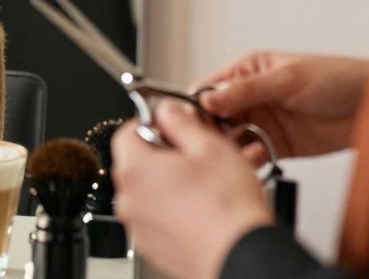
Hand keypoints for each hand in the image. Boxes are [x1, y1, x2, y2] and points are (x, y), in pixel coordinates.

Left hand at [112, 102, 272, 278]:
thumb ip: (180, 122)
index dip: (151, 125)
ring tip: (206, 184)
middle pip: (137, 163)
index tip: (170, 126)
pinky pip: (158, 218)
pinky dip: (175, 210)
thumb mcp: (210, 147)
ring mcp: (139, 226)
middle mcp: (129, 199)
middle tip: (195, 156)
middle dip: (165, 155)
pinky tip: (203, 208)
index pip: (126, 133)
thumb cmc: (228, 209)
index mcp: (135, 169)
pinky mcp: (153, 247)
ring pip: (150, 192)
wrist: (242, 258)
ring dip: (173, 183)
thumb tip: (167, 112)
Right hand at [193, 51, 368, 163]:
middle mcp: (249, 98)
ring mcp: (261, 122)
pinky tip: (258, 155)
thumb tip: (206, 98)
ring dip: (230, 147)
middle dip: (209, 131)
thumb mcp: (287, 79)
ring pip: (229, 139)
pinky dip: (250, 159)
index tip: (189, 120)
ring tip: (241, 149)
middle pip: (212, 118)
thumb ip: (245, 90)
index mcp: (245, 72)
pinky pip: (252, 155)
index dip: (194, 105)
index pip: (206, 89)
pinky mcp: (275, 145)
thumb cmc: (337, 78)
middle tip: (210, 141)